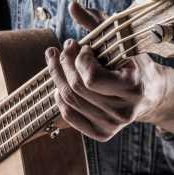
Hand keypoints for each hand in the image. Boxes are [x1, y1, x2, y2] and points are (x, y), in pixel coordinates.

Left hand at [45, 2, 167, 141]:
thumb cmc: (133, 65)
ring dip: (56, 78)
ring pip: (69, 101)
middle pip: (75, 88)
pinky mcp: (101, 134)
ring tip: (56, 62)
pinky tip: (59, 86)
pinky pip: (70, 116)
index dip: (79, 59)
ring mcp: (112, 125)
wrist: (148, 95)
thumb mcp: (121, 42)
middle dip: (62, 64)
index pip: (90, 78)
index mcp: (132, 88)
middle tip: (61, 49)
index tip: (81, 47)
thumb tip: (72, 6)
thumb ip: (97, 24)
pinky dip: (59, 99)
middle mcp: (123, 112)